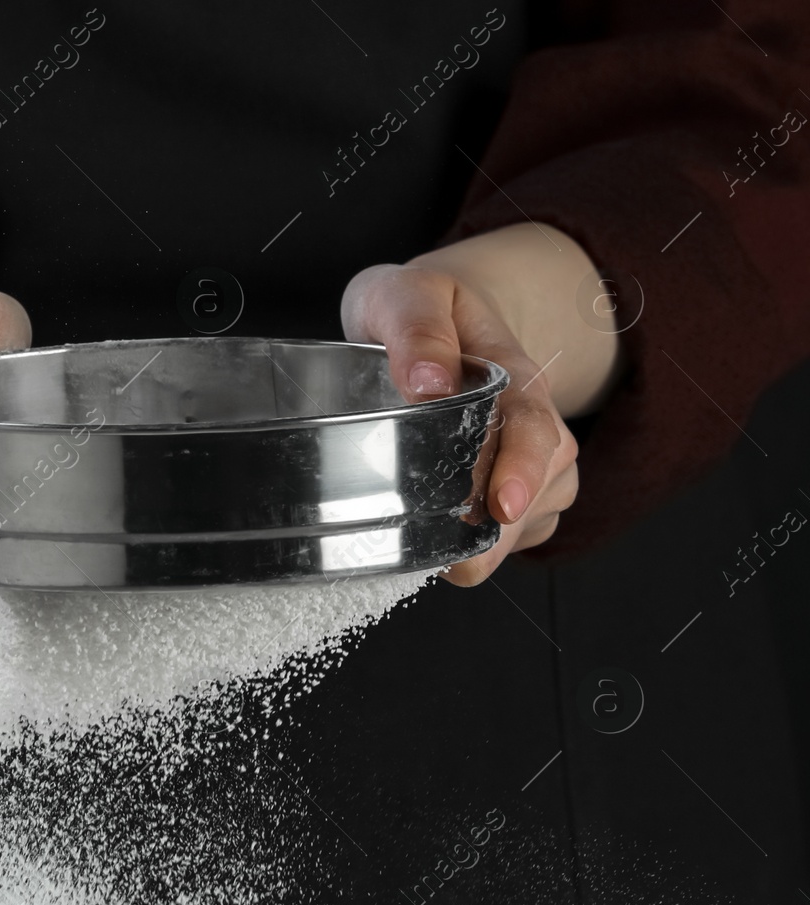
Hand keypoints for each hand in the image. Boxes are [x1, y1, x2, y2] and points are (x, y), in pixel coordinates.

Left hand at [341, 223, 620, 584]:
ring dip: (493, 546)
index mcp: (513, 373)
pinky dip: (486, 548)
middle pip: (540, 485)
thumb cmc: (416, 307)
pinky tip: (447, 548)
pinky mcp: (512, 484)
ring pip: (531, 516)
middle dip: (504, 532)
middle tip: (458, 565)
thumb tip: (427, 385)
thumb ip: (417, 331)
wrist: (429, 314)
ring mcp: (527, 454)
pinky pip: (517, 531)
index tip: (502, 506)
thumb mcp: (407, 297)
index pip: (533, 425)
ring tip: (443, 560)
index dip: (523, 470)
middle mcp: (531, 418)